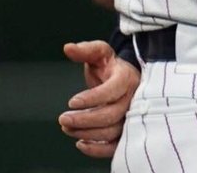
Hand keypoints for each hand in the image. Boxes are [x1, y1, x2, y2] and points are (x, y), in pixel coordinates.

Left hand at [58, 40, 137, 158]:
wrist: (128, 78)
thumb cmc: (112, 66)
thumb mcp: (100, 53)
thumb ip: (85, 50)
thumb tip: (68, 47)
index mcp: (127, 77)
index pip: (112, 90)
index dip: (92, 98)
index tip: (71, 102)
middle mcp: (134, 98)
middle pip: (111, 115)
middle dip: (83, 120)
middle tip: (62, 119)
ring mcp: (132, 115)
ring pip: (112, 131)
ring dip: (86, 133)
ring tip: (67, 127)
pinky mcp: (128, 129)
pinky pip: (116, 145)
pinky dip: (98, 149)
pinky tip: (80, 143)